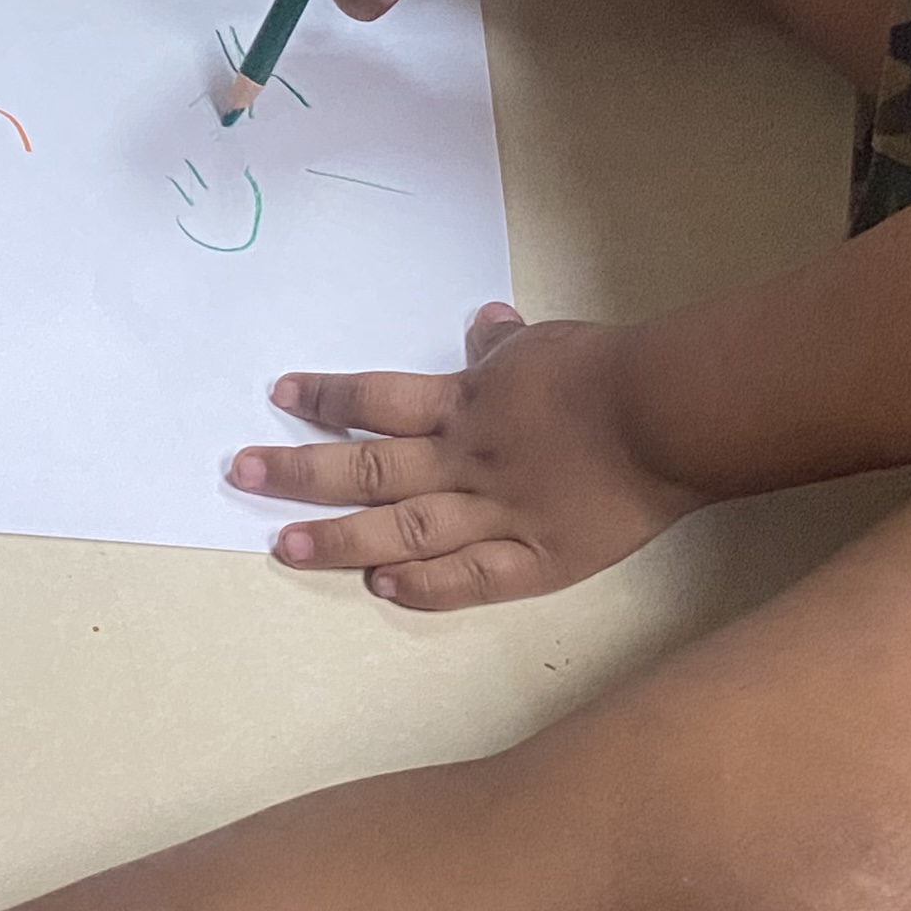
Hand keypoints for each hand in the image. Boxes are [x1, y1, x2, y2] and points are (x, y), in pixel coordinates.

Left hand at [229, 307, 702, 611]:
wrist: (667, 414)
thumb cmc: (606, 369)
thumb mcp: (546, 342)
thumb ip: (504, 344)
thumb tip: (484, 321)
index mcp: (466, 402)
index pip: (377, 399)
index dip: (326, 398)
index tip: (282, 395)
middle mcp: (466, 459)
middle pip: (370, 468)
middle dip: (300, 471)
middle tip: (243, 472)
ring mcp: (498, 512)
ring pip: (404, 529)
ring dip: (340, 539)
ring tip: (284, 547)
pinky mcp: (538, 557)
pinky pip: (471, 578)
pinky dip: (424, 586)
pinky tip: (381, 588)